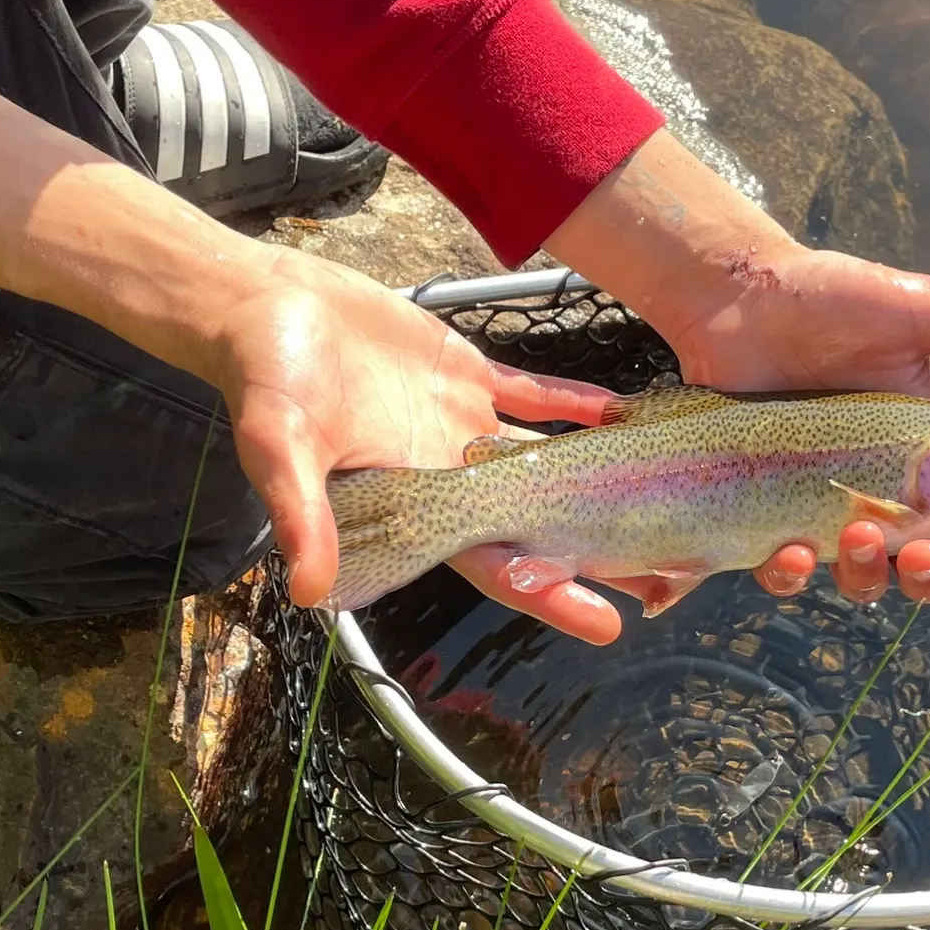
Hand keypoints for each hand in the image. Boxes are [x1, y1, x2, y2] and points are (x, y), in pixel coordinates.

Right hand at [207, 248, 636, 640]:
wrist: (261, 307)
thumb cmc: (263, 380)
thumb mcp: (279, 448)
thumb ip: (300, 513)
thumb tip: (310, 594)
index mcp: (413, 500)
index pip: (493, 560)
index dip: (549, 591)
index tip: (608, 623)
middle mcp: (447, 471)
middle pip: (537, 518)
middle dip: (595, 542)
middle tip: (668, 566)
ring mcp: (460, 421)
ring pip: (544, 458)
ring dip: (597, 473)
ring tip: (660, 490)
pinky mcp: (463, 372)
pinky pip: (531, 393)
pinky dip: (573, 402)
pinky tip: (618, 410)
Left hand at [661, 242, 929, 604]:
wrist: (738, 292)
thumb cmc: (832, 296)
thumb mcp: (922, 313)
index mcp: (929, 446)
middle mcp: (881, 481)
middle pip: (922, 560)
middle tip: (923, 550)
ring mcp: (821, 497)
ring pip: (858, 573)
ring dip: (866, 575)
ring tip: (856, 535)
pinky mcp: (766, 504)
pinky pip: (782, 563)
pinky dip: (790, 573)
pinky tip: (789, 552)